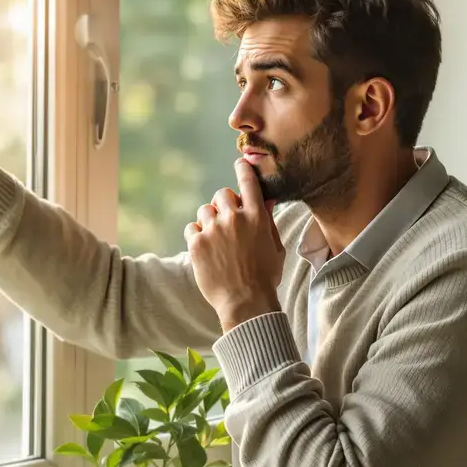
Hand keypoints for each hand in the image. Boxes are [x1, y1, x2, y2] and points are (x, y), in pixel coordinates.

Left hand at [184, 159, 284, 330]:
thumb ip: (267, 220)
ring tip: (216, 239)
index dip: (242, 169)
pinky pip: (191, 228)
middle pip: (221, 194)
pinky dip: (196, 236)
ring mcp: (213, 230)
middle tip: (226, 221)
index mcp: (256, 216)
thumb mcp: (275, 246)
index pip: (248, 182)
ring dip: (209, 221)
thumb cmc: (265, 276)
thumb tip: (265, 199)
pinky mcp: (196, 243)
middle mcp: (234, 218)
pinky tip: (205, 249)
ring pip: (204, 211)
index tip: (239, 164)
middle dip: (223, 204)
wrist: (246, 302)